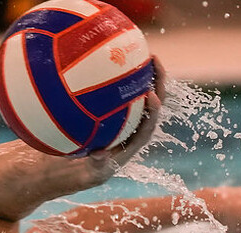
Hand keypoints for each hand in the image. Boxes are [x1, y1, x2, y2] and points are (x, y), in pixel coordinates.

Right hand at [85, 55, 165, 184]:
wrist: (83, 167)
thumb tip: (100, 155)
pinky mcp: (116, 110)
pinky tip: (111, 59)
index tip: (151, 95)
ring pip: (140, 93)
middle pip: (152, 103)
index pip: (148, 125)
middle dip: (157, 81)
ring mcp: (127, 117)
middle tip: (153, 60)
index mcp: (134, 142)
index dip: (153, 110)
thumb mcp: (92, 173)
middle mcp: (135, 127)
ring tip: (141, 52)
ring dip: (144, 73)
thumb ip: (98, 165)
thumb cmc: (89, 171)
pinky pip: (122, 91)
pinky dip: (121, 76)